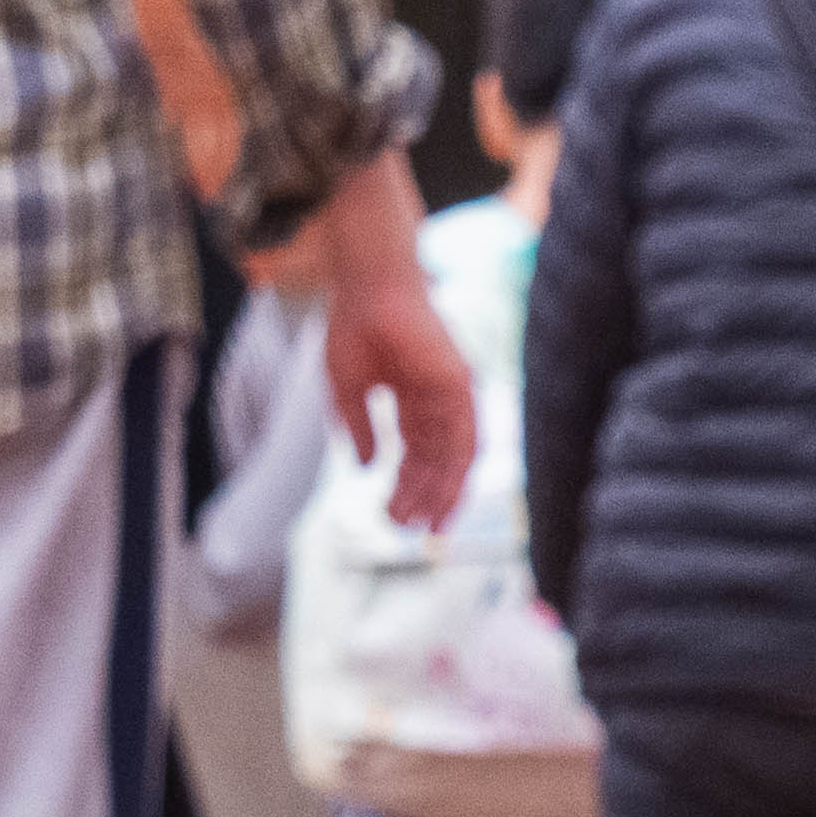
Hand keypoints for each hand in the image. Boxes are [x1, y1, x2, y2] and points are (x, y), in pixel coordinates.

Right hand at [311, 154, 476, 533]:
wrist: (366, 287)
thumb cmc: (354, 326)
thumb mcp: (348, 391)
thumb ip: (360, 429)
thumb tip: (367, 468)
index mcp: (414, 398)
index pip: (419, 454)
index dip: (408, 488)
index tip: (395, 518)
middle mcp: (438, 399)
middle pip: (438, 461)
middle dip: (422, 497)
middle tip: (406, 529)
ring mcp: (451, 391)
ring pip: (454, 455)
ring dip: (440, 491)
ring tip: (423, 522)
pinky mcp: (459, 383)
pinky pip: (467, 434)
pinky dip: (458, 467)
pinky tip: (444, 493)